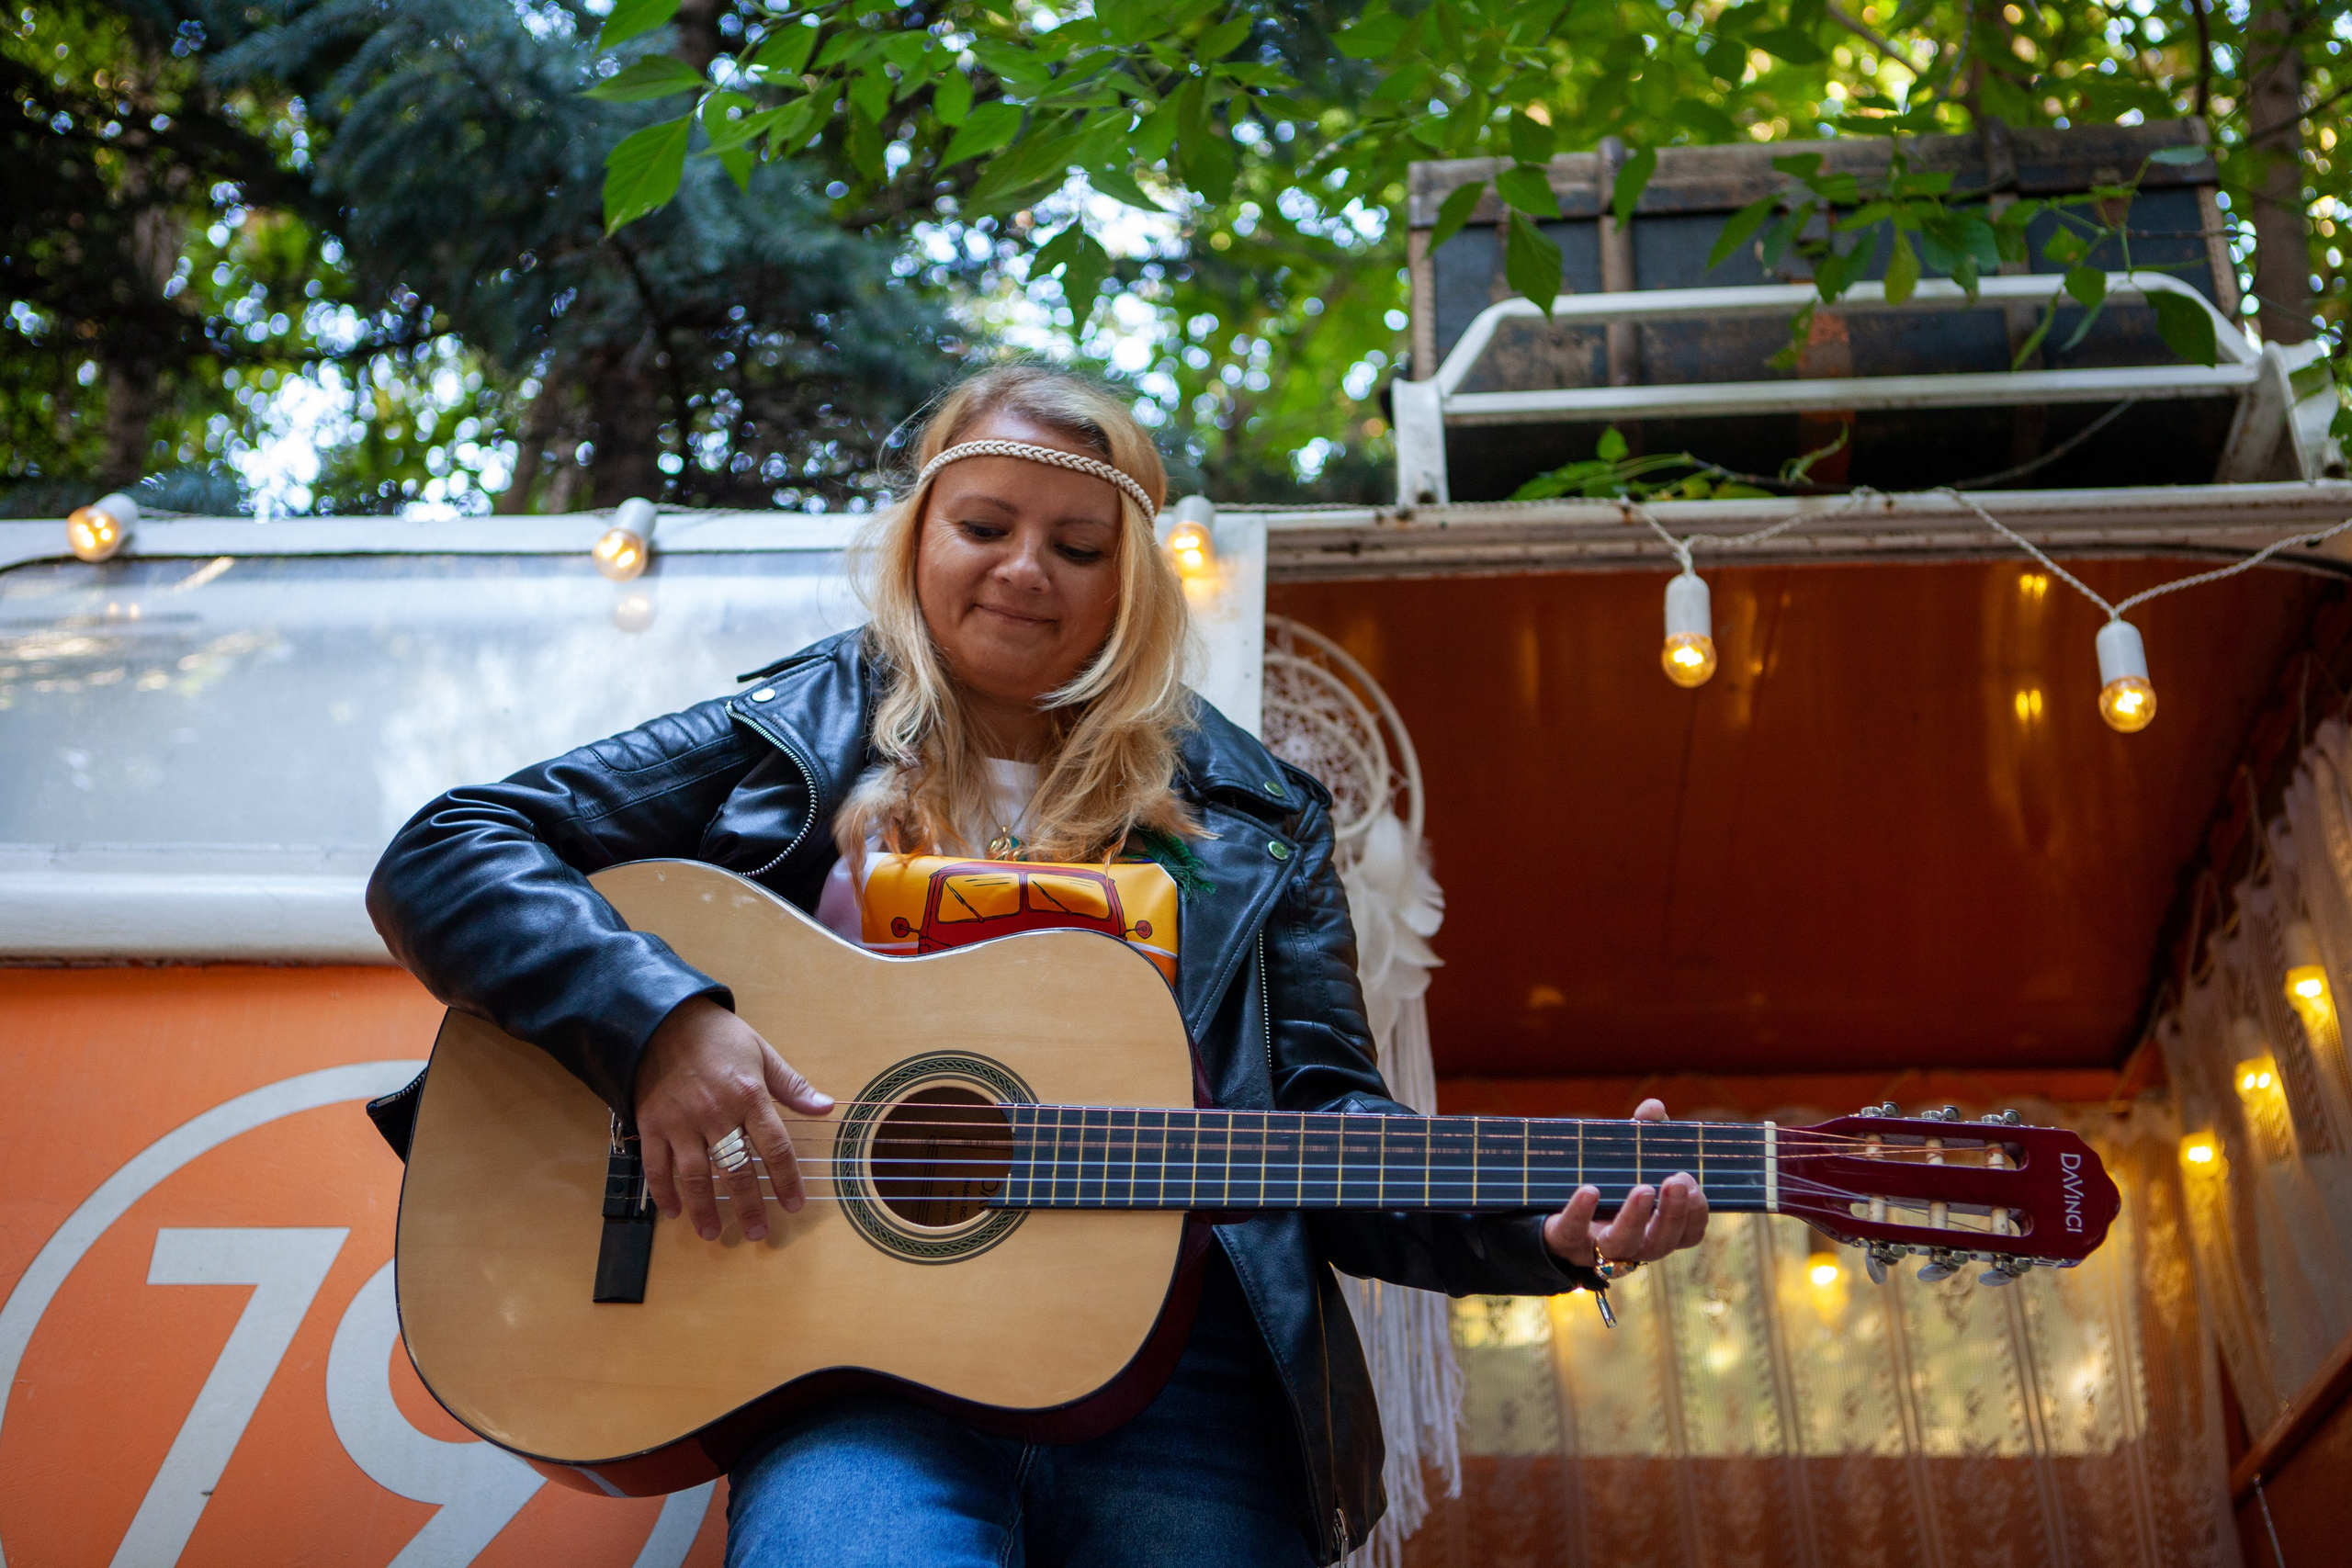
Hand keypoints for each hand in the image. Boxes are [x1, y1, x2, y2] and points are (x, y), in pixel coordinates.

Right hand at [634, 998, 832, 1243]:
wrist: (662, 1018)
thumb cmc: (717, 1036)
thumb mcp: (762, 1052)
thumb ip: (792, 1084)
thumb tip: (826, 1107)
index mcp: (749, 1095)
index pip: (775, 1147)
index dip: (787, 1179)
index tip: (794, 1204)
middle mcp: (716, 1113)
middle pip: (736, 1170)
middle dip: (749, 1206)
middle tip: (758, 1233)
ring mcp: (681, 1121)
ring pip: (695, 1176)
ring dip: (704, 1209)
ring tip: (712, 1234)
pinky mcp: (651, 1124)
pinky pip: (656, 1166)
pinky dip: (663, 1192)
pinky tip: (673, 1212)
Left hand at [1541, 1098, 1709, 1272]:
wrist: (1551, 1209)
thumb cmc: (1605, 1183)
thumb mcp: (1627, 1158)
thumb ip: (1644, 1133)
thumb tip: (1653, 1107)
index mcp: (1657, 1228)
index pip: (1688, 1233)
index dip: (1695, 1213)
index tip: (1692, 1184)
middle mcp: (1635, 1245)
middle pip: (1661, 1242)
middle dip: (1672, 1214)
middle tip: (1676, 1182)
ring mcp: (1600, 1247)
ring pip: (1624, 1243)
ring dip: (1636, 1217)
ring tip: (1644, 1189)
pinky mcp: (1566, 1241)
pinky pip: (1573, 1233)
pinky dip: (1581, 1212)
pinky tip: (1590, 1191)